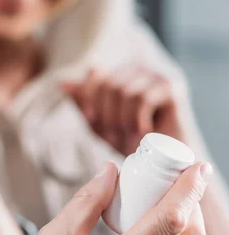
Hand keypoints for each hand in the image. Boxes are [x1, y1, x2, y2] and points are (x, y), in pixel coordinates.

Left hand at [63, 62, 191, 155]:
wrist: (165, 166)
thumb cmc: (133, 144)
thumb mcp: (100, 124)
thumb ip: (84, 103)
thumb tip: (61, 83)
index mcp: (121, 72)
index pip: (96, 73)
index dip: (90, 99)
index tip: (92, 120)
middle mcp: (139, 68)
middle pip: (109, 84)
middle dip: (108, 115)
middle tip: (116, 136)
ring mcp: (157, 75)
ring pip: (124, 91)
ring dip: (123, 121)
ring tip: (131, 137)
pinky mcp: (172, 86)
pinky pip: (142, 98)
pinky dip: (138, 121)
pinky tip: (145, 134)